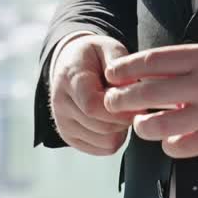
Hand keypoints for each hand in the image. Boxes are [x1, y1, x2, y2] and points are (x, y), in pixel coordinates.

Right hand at [48, 34, 133, 156]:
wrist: (70, 63)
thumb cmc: (95, 56)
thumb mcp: (109, 48)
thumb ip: (121, 67)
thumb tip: (133, 91)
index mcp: (70, 79)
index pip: (93, 106)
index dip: (120, 109)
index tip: (136, 100)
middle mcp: (61, 104)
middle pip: (103, 127)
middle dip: (125, 118)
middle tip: (131, 103)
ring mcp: (63, 123)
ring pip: (106, 141)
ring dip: (122, 128)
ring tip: (120, 110)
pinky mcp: (69, 137)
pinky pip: (103, 149)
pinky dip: (115, 137)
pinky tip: (112, 120)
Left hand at [102, 35, 197, 157]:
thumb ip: (197, 56)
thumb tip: (166, 64)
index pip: (153, 61)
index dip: (126, 69)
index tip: (112, 74)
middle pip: (148, 93)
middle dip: (121, 99)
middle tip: (112, 103)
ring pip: (161, 125)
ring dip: (143, 126)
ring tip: (141, 125)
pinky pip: (185, 147)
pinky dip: (171, 146)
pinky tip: (171, 141)